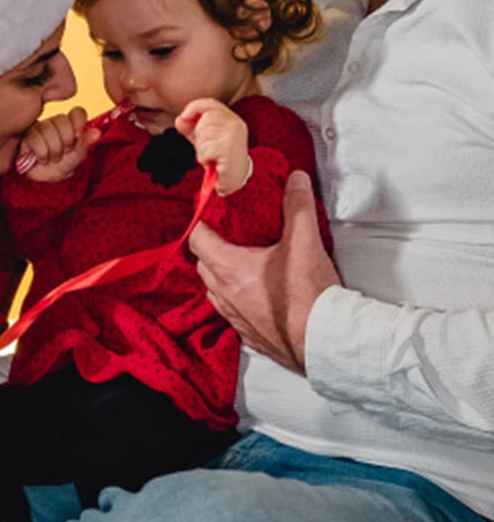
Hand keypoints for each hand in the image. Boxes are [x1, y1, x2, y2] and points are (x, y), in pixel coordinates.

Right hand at [18, 107, 94, 182]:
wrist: (45, 179)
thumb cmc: (62, 166)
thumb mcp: (77, 157)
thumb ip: (86, 144)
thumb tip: (97, 132)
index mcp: (71, 124)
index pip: (77, 112)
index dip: (78, 123)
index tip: (78, 136)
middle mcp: (55, 122)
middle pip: (62, 120)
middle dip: (65, 141)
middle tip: (64, 152)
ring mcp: (41, 127)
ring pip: (48, 130)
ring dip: (53, 150)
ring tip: (53, 158)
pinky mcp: (28, 135)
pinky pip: (35, 139)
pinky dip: (42, 153)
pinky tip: (43, 158)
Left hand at [176, 98, 249, 192]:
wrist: (233, 180)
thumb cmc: (219, 159)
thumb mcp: (204, 140)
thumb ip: (192, 128)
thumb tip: (180, 119)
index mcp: (231, 119)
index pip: (210, 104)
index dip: (194, 107)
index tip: (183, 117)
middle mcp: (236, 124)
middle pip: (204, 120)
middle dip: (199, 137)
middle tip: (209, 149)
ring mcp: (235, 136)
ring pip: (203, 134)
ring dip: (202, 149)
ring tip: (212, 156)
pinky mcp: (230, 149)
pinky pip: (206, 149)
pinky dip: (205, 158)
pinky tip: (214, 162)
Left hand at [188, 169, 339, 371]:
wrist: (324, 340)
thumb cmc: (309, 296)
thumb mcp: (304, 242)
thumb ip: (297, 207)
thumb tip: (295, 181)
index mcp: (228, 268)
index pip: (197, 240)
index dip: (201, 225)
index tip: (210, 216)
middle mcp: (224, 295)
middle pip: (203, 266)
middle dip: (211, 250)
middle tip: (228, 239)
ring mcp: (235, 318)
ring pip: (215, 292)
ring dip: (223, 278)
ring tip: (242, 267)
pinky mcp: (250, 336)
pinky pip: (233, 314)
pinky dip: (238, 302)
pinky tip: (257, 298)